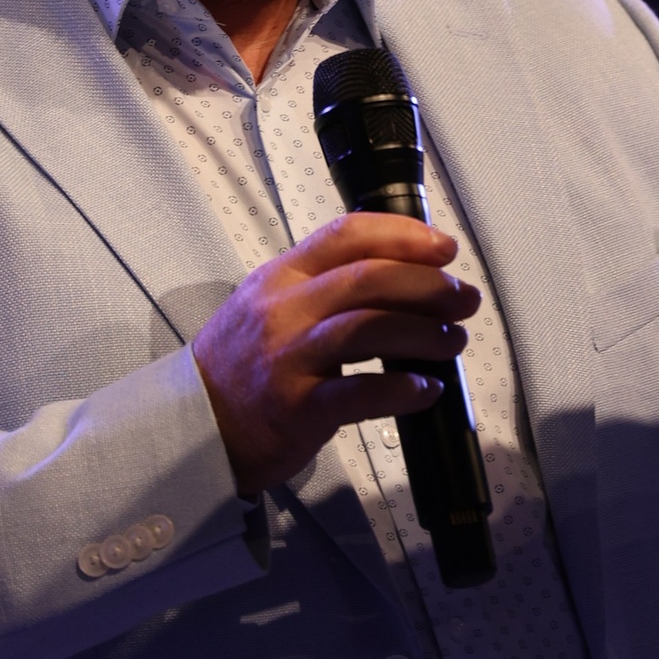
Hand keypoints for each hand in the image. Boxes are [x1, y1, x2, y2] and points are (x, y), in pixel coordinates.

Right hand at [191, 212, 478, 495]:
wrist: (192, 424)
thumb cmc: (242, 363)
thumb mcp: (270, 303)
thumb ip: (323, 284)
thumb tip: (405, 275)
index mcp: (282, 275)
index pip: (347, 234)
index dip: (404, 235)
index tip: (445, 248)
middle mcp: (285, 309)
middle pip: (369, 278)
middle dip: (430, 285)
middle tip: (466, 299)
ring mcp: (289, 358)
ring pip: (369, 328)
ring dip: (424, 332)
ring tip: (455, 341)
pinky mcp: (296, 408)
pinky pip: (360, 394)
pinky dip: (402, 390)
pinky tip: (426, 389)